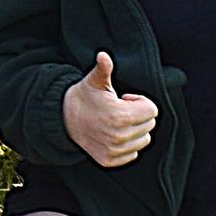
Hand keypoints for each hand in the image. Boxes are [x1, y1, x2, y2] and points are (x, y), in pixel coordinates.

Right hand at [63, 52, 159, 167]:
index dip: (139, 101)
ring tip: (117, 122)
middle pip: (149, 125)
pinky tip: (113, 134)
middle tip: (119, 109)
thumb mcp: (94, 81)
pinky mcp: (110, 160)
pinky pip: (133, 153)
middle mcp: (119, 137)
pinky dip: (127, 145)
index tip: (124, 99)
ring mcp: (114, 151)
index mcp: (120, 116)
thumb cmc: (84, 97)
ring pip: (143, 140)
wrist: (64, 118)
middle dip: (138, 115)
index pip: (151, 110)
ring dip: (135, 130)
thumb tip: (103, 55)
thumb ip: (104, 68)